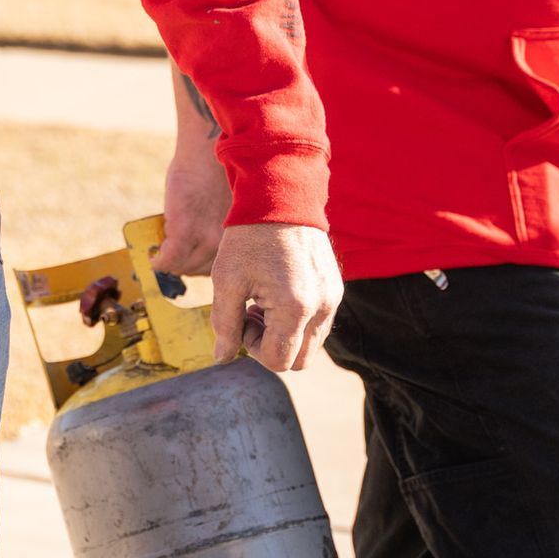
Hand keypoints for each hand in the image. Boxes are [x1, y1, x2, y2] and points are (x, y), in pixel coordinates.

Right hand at [156, 129, 230, 278]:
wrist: (207, 150)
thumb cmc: (218, 172)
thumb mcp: (228, 208)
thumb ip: (217, 227)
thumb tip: (203, 243)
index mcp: (238, 239)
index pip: (221, 267)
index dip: (203, 263)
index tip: (191, 261)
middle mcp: (225, 242)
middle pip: (199, 269)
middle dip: (185, 263)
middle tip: (173, 254)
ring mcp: (204, 238)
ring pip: (182, 266)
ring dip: (171, 262)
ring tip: (164, 249)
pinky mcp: (183, 231)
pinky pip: (167, 259)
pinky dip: (158, 261)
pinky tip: (154, 257)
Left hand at [208, 223, 340, 373]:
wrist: (280, 196)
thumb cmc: (248, 237)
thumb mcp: (227, 281)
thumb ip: (225, 324)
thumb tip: (222, 358)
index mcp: (295, 308)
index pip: (278, 360)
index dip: (253, 349)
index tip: (241, 318)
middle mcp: (322, 307)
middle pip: (300, 360)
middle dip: (272, 347)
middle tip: (250, 315)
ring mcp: (333, 297)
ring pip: (311, 343)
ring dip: (285, 335)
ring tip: (262, 301)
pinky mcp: (335, 288)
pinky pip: (319, 322)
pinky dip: (297, 320)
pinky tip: (276, 292)